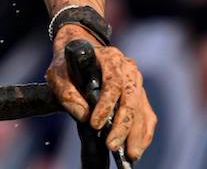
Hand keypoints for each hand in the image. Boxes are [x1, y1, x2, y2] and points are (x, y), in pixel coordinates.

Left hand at [47, 27, 157, 162]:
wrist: (80, 52)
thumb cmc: (68, 65)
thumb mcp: (58, 74)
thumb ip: (67, 93)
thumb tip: (84, 116)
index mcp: (110, 58)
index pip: (113, 83)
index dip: (106, 105)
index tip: (95, 125)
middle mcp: (128, 68)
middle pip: (131, 99)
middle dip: (122, 126)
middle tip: (112, 146)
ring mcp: (136, 82)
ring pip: (141, 109)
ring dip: (136, 134)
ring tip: (129, 155)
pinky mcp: (140, 95)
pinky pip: (147, 115)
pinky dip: (144, 133)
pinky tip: (137, 148)